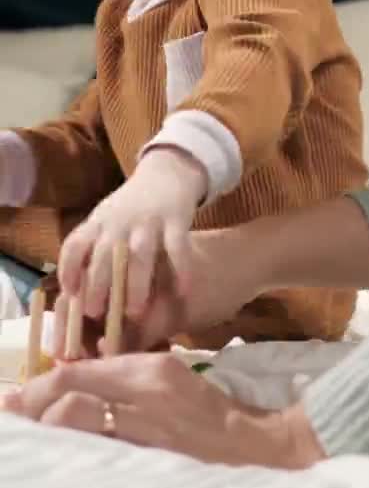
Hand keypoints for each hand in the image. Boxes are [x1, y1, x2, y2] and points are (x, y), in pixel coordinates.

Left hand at [0, 354, 325, 468]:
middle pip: (70, 392)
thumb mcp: (172, 378)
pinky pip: (101, 450)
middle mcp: (146, 391)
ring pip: (78, 419)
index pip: (80, 370)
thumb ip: (131, 377)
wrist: (254, 444)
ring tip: (33, 434)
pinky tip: (65, 456)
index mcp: (150, 369)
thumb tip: (84, 383)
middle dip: (34, 404)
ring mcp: (149, 425)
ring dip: (49, 426)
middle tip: (14, 413)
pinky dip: (76, 449)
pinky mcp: (153, 454)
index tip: (18, 395)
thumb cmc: (212, 411)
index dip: (42, 383)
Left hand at [58, 148, 207, 320]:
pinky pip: (178, 248)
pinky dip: (181, 270)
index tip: (70, 295)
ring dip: (135, 285)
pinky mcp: (176, 220)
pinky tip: (181, 292)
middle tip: (97, 315)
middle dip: (98, 286)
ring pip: (139, 255)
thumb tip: (75, 290)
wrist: (167, 173)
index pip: (75, 244)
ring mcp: (148, 220)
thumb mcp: (105, 220)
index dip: (68, 270)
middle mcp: (120, 221)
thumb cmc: (132, 207)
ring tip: (134, 313)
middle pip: (104, 255)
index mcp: (98, 222)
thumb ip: (91, 247)